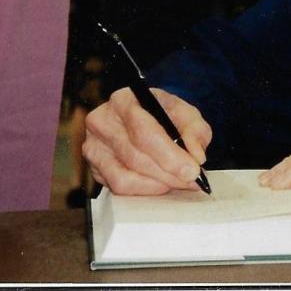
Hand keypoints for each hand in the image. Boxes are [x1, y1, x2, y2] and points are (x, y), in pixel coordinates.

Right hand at [84, 87, 212, 194]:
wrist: (144, 117)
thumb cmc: (163, 113)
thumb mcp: (185, 113)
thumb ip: (194, 130)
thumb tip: (197, 156)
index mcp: (123, 100)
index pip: (144, 132)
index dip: (170, 155)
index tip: (192, 170)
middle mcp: (102, 122)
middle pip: (135, 157)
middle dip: (168, 173)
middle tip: (192, 180)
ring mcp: (93, 146)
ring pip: (124, 177)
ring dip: (157, 184)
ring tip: (179, 182)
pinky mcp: (93, 167)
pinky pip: (118, 187)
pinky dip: (144, 190)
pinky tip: (161, 184)